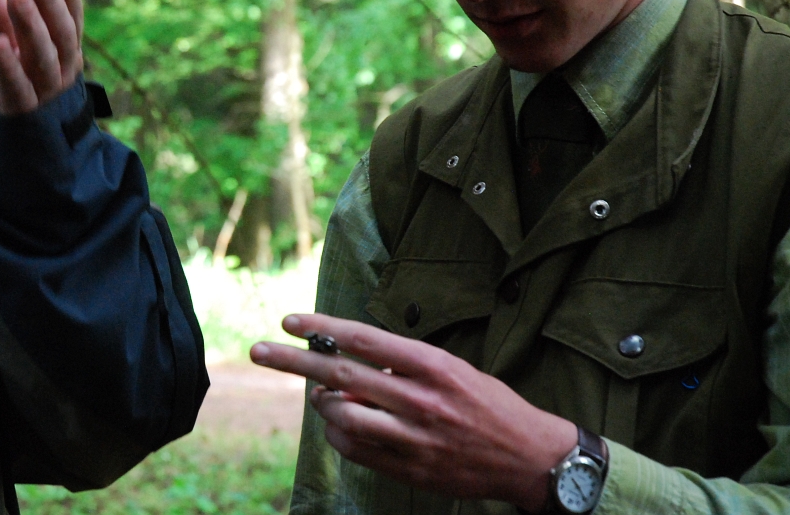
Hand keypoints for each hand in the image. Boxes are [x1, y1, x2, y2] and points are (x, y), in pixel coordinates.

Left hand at [0, 0, 83, 114]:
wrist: (24, 139)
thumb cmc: (22, 82)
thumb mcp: (10, 47)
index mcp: (65, 50)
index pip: (71, 19)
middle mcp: (62, 69)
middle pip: (60, 32)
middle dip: (49, 0)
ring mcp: (46, 91)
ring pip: (43, 56)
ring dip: (31, 24)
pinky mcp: (24, 111)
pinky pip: (18, 87)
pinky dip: (8, 66)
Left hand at [250, 313, 575, 511]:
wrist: (530, 458)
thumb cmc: (488, 404)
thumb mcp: (451, 368)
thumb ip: (402, 364)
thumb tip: (349, 359)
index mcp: (432, 365)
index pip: (364, 339)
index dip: (322, 327)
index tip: (289, 321)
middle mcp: (420, 399)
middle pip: (341, 376)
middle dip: (293, 362)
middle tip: (259, 351)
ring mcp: (414, 437)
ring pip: (342, 416)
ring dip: (321, 404)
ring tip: (321, 397)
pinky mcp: (411, 468)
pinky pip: (355, 450)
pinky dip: (338, 434)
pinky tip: (343, 424)